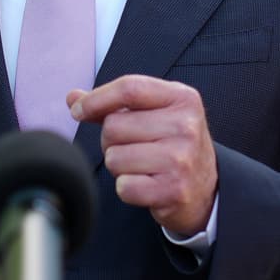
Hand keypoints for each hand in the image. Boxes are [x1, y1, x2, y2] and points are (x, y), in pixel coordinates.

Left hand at [69, 75, 216, 235]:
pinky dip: (127, 189)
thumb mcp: (154, 115)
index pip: (129, 88)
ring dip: (119, 166)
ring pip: (114, 158)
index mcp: (182, 98)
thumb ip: (113, 105)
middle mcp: (186, 126)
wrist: (207, 190)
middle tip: (133, 148)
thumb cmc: (172, 146)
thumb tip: (73, 98)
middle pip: (114, 126)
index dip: (96, 99)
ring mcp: (181, 159)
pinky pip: (124, 186)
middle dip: (111, 140)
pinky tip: (147, 185)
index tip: (78, 111)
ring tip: (142, 167)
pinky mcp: (174, 190)